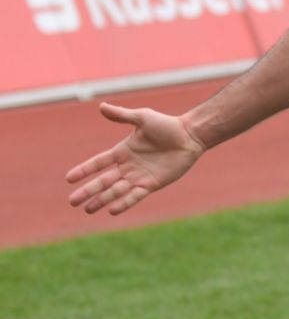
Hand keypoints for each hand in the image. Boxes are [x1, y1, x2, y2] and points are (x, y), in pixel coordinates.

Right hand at [65, 103, 206, 214]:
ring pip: (117, 190)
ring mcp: (140, 176)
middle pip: (104, 181)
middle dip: (88, 191)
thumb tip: (101, 107)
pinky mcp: (153, 183)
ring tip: (88, 209)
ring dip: (102, 200)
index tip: (68, 179)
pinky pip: (136, 195)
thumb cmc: (167, 125)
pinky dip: (125, 202)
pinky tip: (113, 210)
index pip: (98, 163)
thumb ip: (122, 115)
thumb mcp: (142, 118)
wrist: (190, 135)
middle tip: (72, 202)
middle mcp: (128, 166)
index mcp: (122, 151)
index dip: (84, 170)